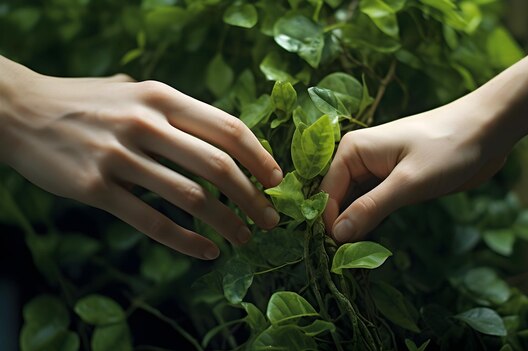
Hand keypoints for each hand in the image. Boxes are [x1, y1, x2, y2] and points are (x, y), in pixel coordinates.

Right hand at [3, 71, 281, 259]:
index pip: (228, 128)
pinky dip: (186, 240)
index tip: (276, 181)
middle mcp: (145, 123)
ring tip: (243, 238)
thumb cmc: (85, 102)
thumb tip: (219, 133)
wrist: (18, 110)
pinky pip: (151, 221)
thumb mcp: (133, 89)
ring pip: (190, 197)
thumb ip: (174, 109)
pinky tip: (206, 250)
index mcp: (161, 96)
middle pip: (218, 166)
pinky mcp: (95, 188)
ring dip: (226, 223)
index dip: (260, 158)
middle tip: (269, 219)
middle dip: (253, 198)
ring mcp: (118, 156)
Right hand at [320, 100, 509, 241]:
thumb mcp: (409, 182)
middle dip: (340, 228)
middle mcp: (358, 159)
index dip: (328, 225)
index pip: (326, 194)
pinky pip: (372, 205)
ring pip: (353, 205)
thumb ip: (371, 208)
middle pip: (336, 200)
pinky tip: (369, 243)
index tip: (337, 257)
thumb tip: (337, 235)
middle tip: (346, 262)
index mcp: (352, 150)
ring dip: (355, 228)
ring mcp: (375, 170)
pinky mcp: (393, 181)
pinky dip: (370, 222)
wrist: (488, 129)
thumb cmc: (448, 148)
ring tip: (355, 257)